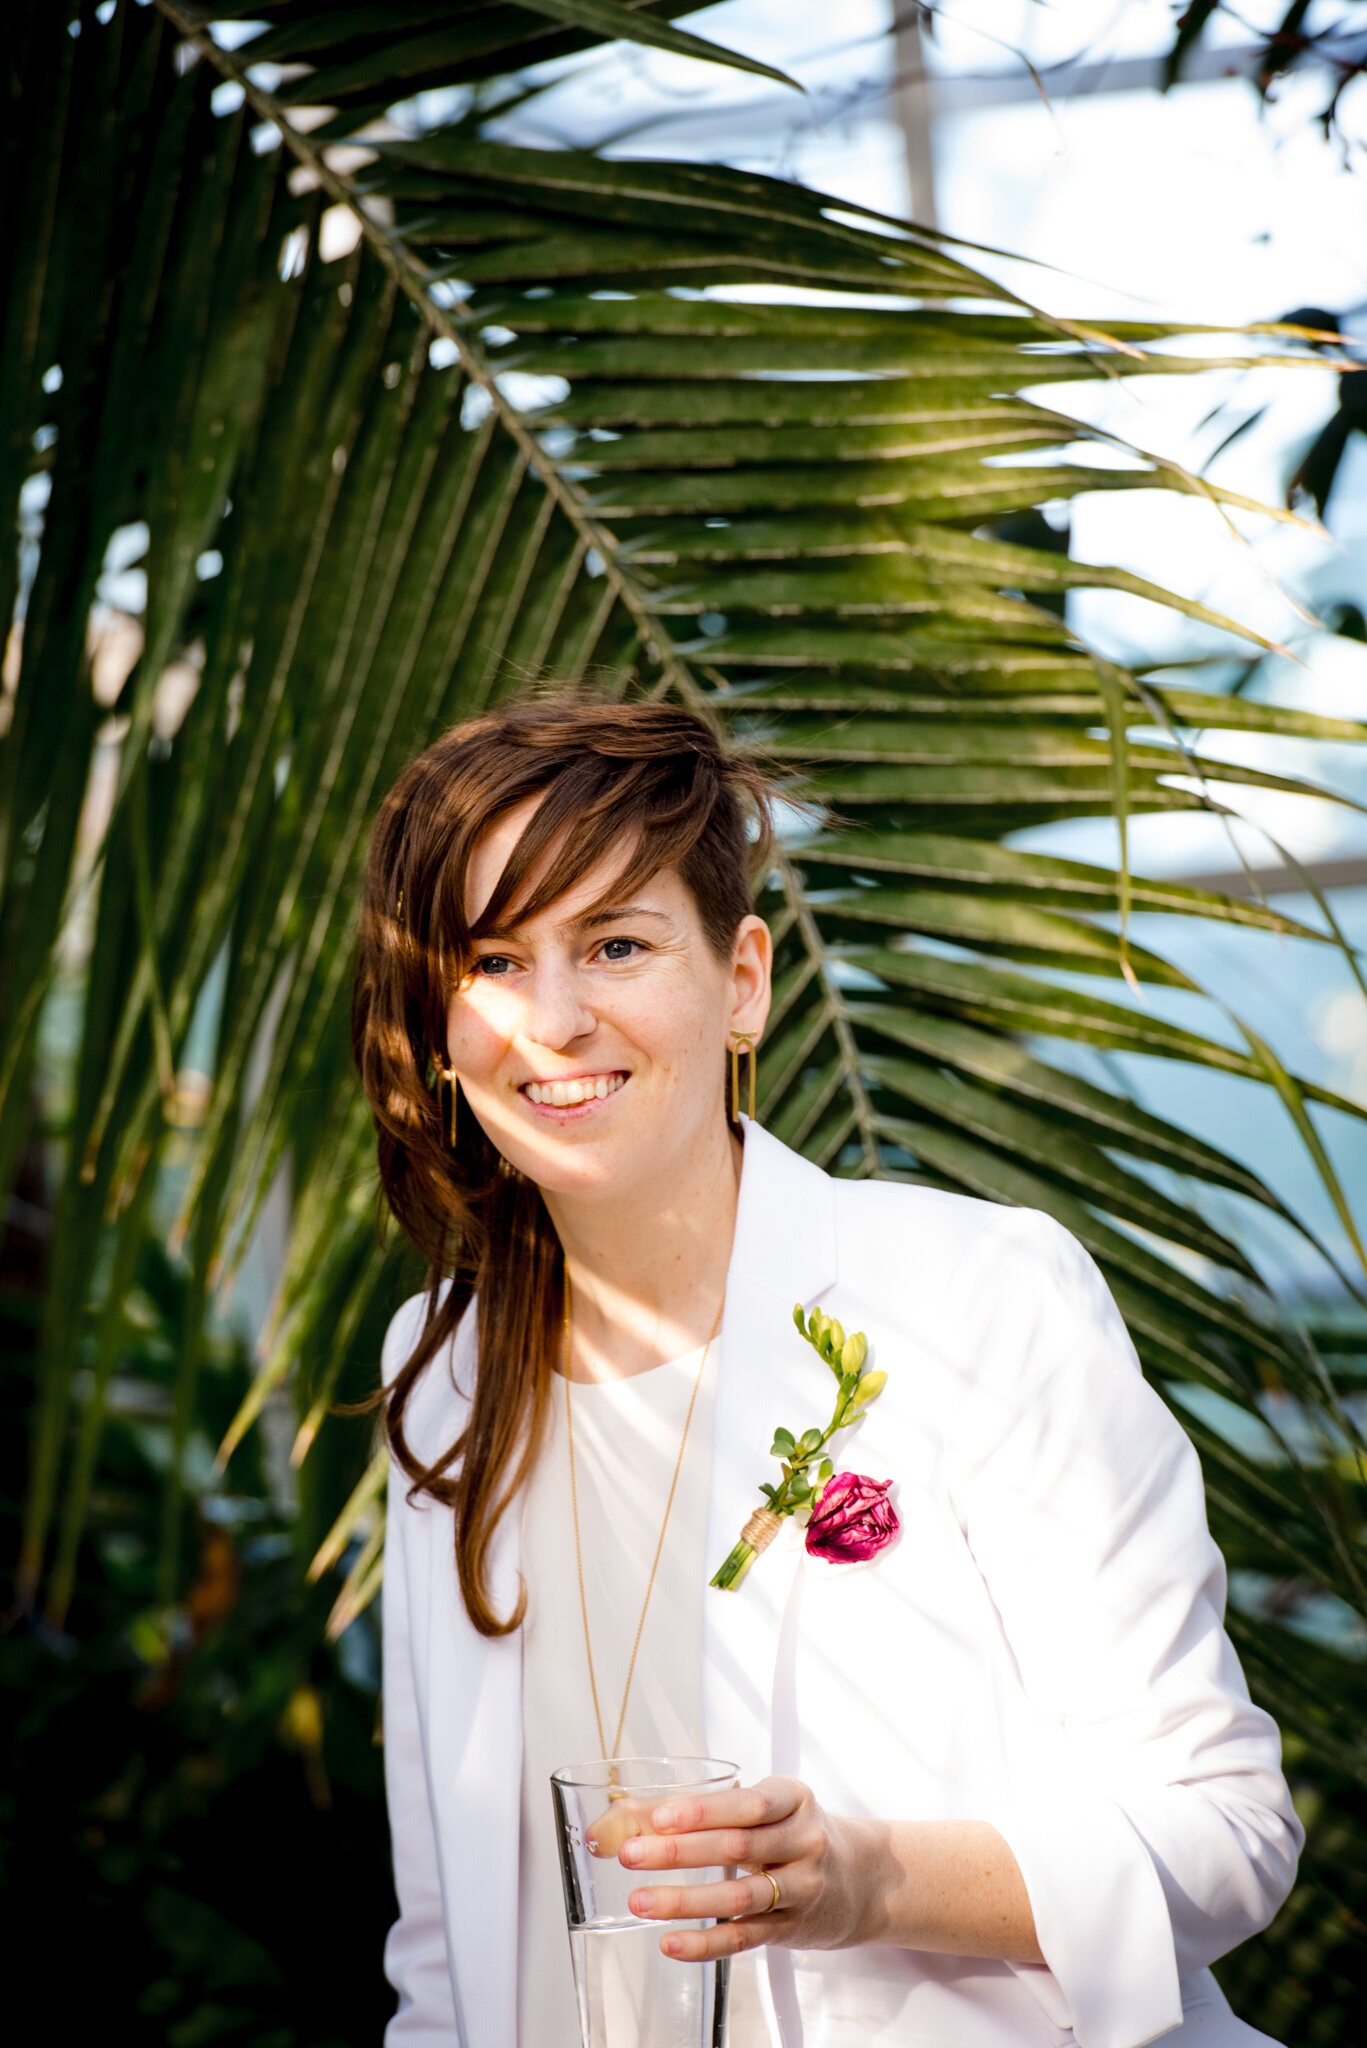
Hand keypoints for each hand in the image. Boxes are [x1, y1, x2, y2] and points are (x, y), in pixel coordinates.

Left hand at [617, 1775, 871, 1961]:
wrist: (859, 1878)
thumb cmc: (795, 1832)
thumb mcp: (765, 1806)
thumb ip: (704, 1808)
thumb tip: (627, 1813)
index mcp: (793, 1799)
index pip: (748, 1804)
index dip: (703, 1810)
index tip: (660, 1817)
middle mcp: (803, 1842)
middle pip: (738, 1847)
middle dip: (679, 1851)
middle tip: (631, 1854)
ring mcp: (801, 1888)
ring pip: (739, 1896)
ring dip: (685, 1900)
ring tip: (640, 1900)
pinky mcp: (791, 1929)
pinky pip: (745, 1938)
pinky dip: (705, 1943)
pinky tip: (672, 1942)